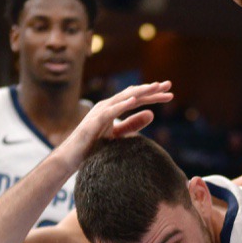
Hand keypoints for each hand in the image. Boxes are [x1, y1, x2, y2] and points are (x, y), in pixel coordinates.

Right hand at [59, 82, 173, 166]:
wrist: (71, 157)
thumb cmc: (93, 146)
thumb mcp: (118, 134)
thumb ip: (133, 124)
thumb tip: (152, 114)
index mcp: (114, 108)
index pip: (138, 99)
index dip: (153, 96)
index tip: (170, 94)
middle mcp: (107, 106)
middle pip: (133, 94)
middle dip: (151, 89)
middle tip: (169, 84)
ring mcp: (99, 112)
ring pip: (123, 98)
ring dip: (140, 91)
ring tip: (155, 86)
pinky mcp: (94, 121)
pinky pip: (110, 111)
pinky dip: (122, 104)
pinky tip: (134, 100)